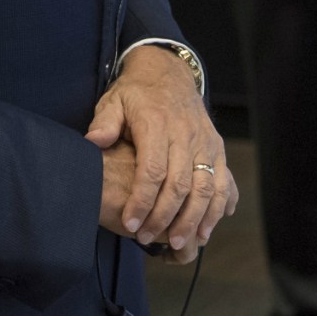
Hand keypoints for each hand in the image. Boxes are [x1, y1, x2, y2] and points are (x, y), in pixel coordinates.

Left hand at [87, 45, 236, 252]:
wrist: (169, 73)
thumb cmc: (136, 93)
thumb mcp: (114, 100)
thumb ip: (104, 122)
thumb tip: (92, 142)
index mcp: (157, 124)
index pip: (152, 170)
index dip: (142, 200)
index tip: (130, 223)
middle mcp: (185, 135)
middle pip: (180, 184)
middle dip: (165, 217)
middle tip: (147, 238)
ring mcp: (205, 142)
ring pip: (206, 187)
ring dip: (195, 219)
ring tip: (179, 242)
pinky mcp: (217, 148)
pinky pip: (224, 182)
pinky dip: (219, 208)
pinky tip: (206, 229)